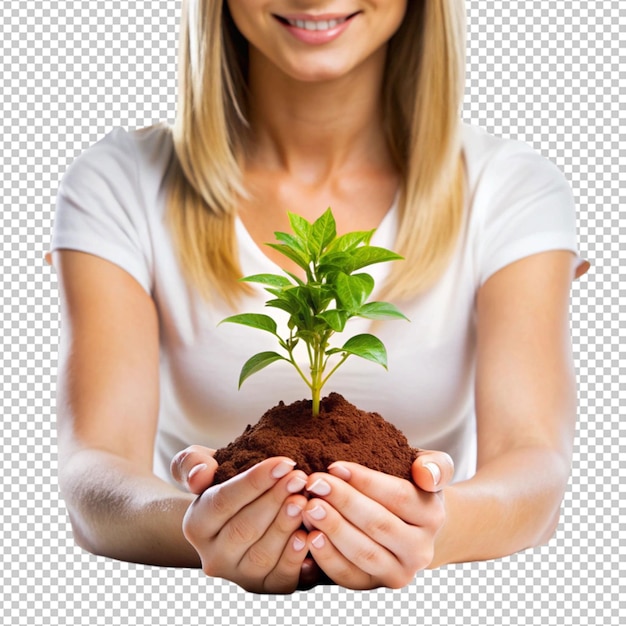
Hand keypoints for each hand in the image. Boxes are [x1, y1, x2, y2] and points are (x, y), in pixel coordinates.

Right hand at [170, 446, 310, 593]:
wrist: (240, 513)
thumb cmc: (224, 482)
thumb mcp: (201, 465)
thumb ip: (192, 464)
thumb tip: (199, 476)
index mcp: (196, 525)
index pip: (223, 502)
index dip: (255, 481)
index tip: (284, 463)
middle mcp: (214, 556)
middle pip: (243, 530)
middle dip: (275, 501)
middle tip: (299, 479)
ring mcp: (239, 575)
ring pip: (262, 555)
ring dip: (285, 527)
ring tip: (304, 501)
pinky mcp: (265, 587)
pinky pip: (280, 577)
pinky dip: (295, 557)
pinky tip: (308, 534)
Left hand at [300, 450, 453, 589]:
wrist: (412, 526)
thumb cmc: (411, 486)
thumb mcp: (428, 468)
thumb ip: (435, 466)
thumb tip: (427, 475)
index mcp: (432, 515)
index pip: (398, 496)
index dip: (365, 481)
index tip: (334, 466)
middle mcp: (421, 549)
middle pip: (379, 524)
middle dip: (343, 501)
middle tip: (314, 483)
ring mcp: (400, 572)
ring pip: (364, 553)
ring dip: (333, 529)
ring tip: (308, 507)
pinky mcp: (377, 586)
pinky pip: (350, 576)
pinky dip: (327, 558)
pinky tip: (309, 536)